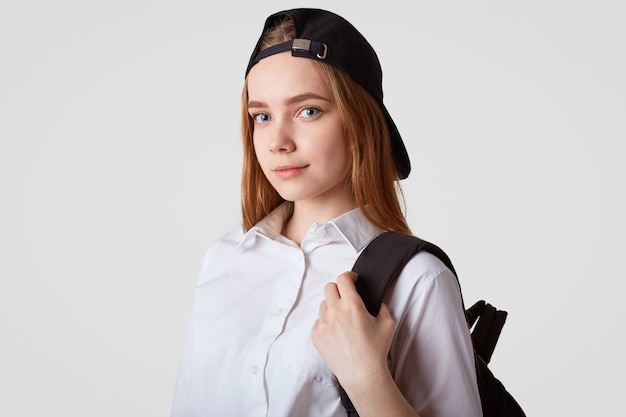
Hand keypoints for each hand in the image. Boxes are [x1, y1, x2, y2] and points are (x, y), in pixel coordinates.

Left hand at [311, 271, 395, 389]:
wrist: (362, 374)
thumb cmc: (376, 350)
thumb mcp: (387, 323)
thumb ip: (381, 306)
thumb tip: (375, 301)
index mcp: (352, 305)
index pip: (343, 279)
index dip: (348, 276)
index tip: (352, 279)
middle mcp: (335, 311)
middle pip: (329, 287)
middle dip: (338, 289)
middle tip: (346, 297)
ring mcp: (323, 323)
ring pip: (323, 304)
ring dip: (332, 306)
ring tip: (343, 319)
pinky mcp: (316, 335)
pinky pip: (319, 321)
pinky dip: (326, 322)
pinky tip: (337, 332)